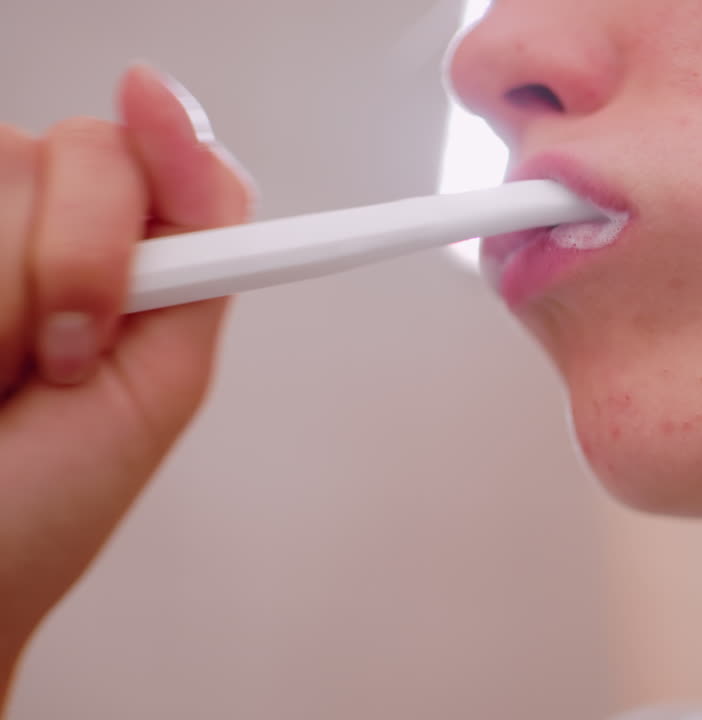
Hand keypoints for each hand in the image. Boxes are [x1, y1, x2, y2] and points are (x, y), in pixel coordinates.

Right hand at [0, 64, 253, 694]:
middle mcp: (20, 216)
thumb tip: (195, 132)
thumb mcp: (158, 379)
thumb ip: (196, 258)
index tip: (145, 112)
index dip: (156, 142)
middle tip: (55, 365)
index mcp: (113, 246)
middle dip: (75, 271)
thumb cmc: (42, 500)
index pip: (141, 150)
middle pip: (67, 156)